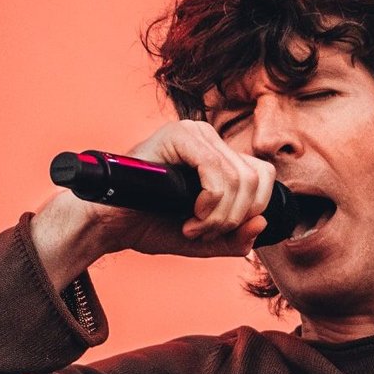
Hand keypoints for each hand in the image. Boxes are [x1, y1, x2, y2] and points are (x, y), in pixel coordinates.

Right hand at [36, 119, 277, 275]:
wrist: (109, 224)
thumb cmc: (149, 225)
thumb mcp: (205, 240)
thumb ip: (236, 238)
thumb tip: (262, 223)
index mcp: (219, 156)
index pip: (263, 176)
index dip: (250, 212)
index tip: (217, 231)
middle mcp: (211, 139)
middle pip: (255, 179)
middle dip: (233, 219)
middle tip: (201, 232)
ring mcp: (195, 133)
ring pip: (239, 179)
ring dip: (218, 217)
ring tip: (191, 227)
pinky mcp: (179, 135)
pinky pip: (216, 172)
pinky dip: (209, 204)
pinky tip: (189, 216)